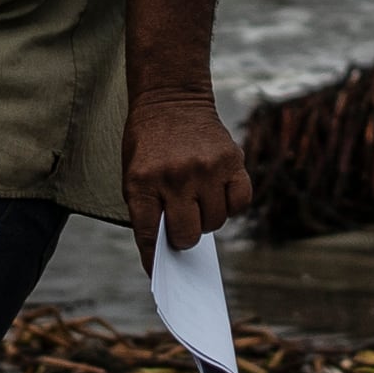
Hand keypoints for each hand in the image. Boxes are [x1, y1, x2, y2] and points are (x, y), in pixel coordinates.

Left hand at [125, 86, 250, 260]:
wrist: (170, 99)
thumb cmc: (149, 145)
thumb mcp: (134, 175)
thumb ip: (149, 211)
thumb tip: (173, 251)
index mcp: (142, 182)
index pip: (149, 234)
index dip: (154, 258)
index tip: (159, 272)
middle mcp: (175, 176)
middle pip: (188, 235)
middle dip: (184, 238)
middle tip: (183, 227)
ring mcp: (206, 168)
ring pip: (215, 222)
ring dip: (207, 220)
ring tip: (198, 202)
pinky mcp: (232, 159)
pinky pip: (239, 202)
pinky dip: (231, 206)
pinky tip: (219, 195)